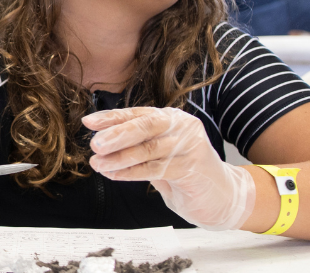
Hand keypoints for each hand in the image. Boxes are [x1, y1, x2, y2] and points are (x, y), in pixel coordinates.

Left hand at [84, 107, 254, 230]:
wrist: (221, 195)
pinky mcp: (191, 168)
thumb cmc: (184, 171)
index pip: (137, 113)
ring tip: (98, 164)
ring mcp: (189, 146)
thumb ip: (136, 144)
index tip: (89, 122)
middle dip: (116, 134)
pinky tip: (114, 174)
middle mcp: (181, 126)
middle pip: (144, 126)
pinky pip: (155, 169)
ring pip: (147, 149)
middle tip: (94, 144)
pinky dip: (131, 173)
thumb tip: (100, 139)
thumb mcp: (158, 153)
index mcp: (171, 118)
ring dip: (118, 158)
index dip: (111, 117)